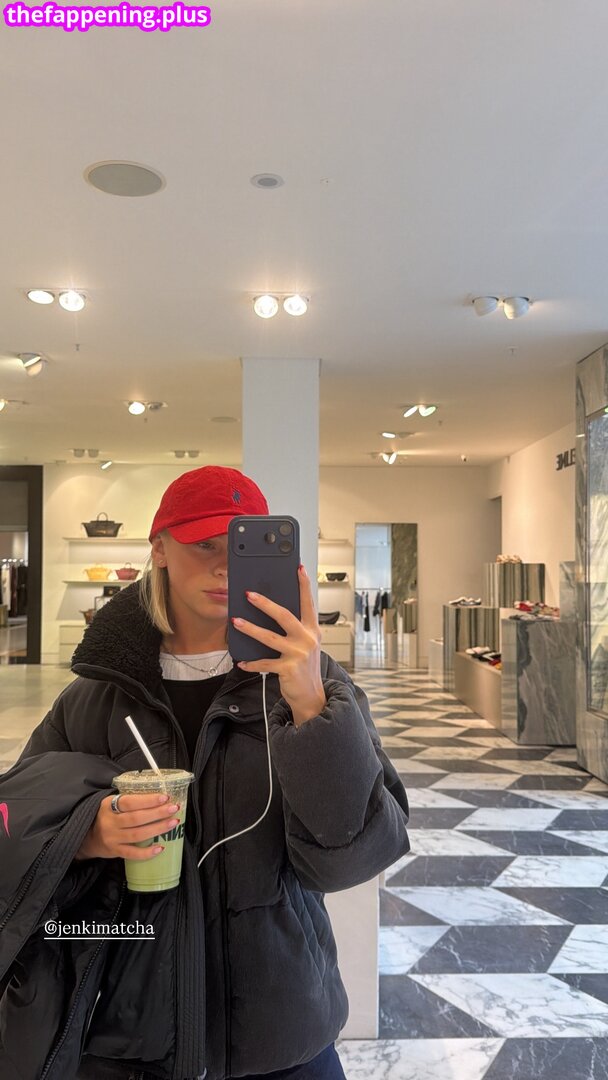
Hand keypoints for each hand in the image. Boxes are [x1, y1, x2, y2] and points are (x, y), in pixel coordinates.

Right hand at [74, 793, 180, 860]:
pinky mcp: (114, 851)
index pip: (129, 802)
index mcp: (108, 805)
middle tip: (174, 808)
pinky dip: (147, 852)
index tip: (164, 797)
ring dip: (157, 829)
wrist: (87, 838)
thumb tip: (159, 797)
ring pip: (137, 834)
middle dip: (157, 813)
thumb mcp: (111, 804)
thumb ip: (129, 801)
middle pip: (136, 818)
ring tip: (173, 823)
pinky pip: (132, 854)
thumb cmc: (107, 817)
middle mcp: (109, 822)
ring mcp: (112, 838)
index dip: (148, 800)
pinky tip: (160, 848)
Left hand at [233, 565, 326, 726]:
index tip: (299, 568)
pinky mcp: (288, 668)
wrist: (311, 695)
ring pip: (269, 637)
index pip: (308, 603)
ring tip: (235, 621)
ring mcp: (298, 654)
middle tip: (249, 594)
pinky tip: (241, 661)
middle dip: (265, 603)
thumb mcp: (306, 644)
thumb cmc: (305, 667)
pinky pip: (264, 663)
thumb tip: (272, 611)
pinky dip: (251, 663)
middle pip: (284, 615)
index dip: (304, 585)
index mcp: (312, 630)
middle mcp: (307, 639)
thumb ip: (295, 629)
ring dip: (250, 628)